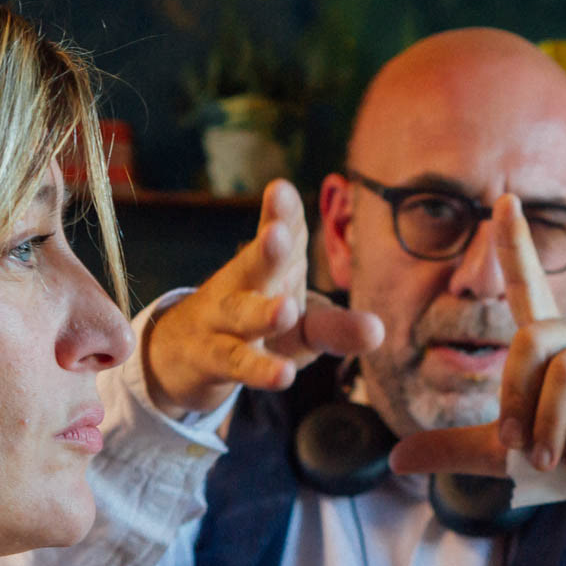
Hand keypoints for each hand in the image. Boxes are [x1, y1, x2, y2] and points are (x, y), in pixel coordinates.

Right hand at [144, 179, 383, 416]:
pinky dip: (259, 369)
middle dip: (267, 250)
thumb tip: (379, 331)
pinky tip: (283, 375)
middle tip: (277, 233)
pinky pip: (236, 362)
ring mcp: (223, 321)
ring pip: (241, 315)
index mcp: (270, 267)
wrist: (187, 354)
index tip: (280, 189)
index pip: (279, 233)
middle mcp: (244, 286)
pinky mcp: (212, 357)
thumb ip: (337, 327)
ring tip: (286, 311)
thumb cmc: (257, 329)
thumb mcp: (301, 328)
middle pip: (254, 265)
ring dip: (262, 312)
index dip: (281, 211)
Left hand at [389, 194, 565, 525]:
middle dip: (517, 399)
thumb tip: (396, 459)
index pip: (526, 282)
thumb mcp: (503, 456)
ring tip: (554, 462)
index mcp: (548, 344)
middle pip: (532, 340)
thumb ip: (454, 449)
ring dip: (553, 426)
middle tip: (521, 450)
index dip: (514, 244)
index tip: (502, 200)